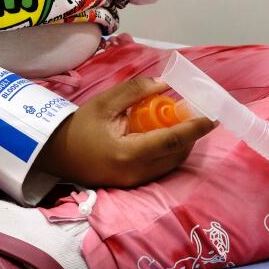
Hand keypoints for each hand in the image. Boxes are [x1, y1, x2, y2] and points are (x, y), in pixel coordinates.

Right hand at [35, 77, 215, 187]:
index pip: (171, 140)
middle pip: (177, 153)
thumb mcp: (104, 103)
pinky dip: (170, 151)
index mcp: (128, 152)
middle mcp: (136, 172)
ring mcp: (136, 181)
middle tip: (196, 113)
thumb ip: (135, 91)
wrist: (57, 153)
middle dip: (191, 134)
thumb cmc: (79, 126)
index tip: (212, 116)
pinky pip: (162, 167)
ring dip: (182, 143)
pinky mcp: (134, 184)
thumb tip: (165, 84)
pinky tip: (167, 135)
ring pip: (172, 163)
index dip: (194, 127)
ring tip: (182, 121)